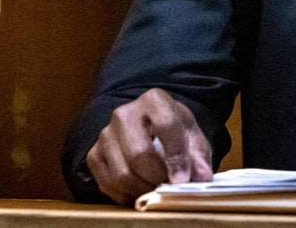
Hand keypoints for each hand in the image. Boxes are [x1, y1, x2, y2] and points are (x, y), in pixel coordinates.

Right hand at [86, 88, 212, 205]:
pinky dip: (127, 195)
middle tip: (169, 188)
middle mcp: (124, 113)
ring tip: (156, 191)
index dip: (176, 156)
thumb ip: (198, 154)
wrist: (146, 128)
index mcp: (154, 100)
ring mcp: (105, 134)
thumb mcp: (191, 135)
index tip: (183, 179)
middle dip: (157, 177)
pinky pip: (108, 184)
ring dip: (143, 190)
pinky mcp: (94, 155)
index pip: (165, 125)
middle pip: (139, 154)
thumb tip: (201, 177)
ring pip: (122, 173)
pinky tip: (140, 190)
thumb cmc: (171, 131)